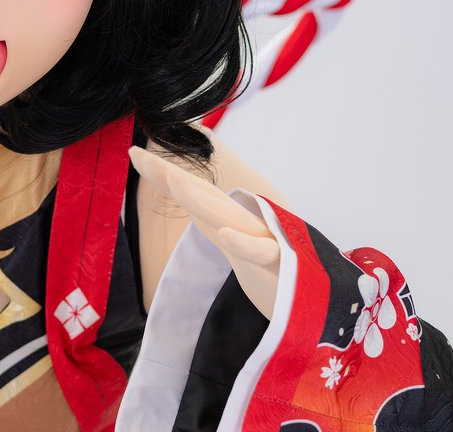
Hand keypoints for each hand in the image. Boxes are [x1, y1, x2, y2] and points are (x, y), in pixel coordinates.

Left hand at [129, 143, 280, 320]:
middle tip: (137, 155)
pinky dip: (243, 243)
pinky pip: (261, 251)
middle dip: (169, 176)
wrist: (320, 298)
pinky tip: (225, 233)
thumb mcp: (233, 239)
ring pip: (228, 216)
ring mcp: (265, 239)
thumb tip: (184, 191)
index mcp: (230, 218)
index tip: (132, 154)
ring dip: (199, 199)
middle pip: (201, 195)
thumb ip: (210, 216)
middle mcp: (245, 222)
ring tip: (172, 180)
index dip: (161, 173)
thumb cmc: (272, 267)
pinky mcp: (283, 264)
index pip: (191, 191)